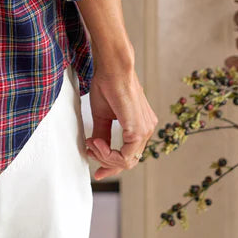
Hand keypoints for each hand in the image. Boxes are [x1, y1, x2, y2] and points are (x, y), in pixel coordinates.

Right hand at [84, 65, 157, 179]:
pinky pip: (126, 156)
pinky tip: (97, 143)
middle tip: (89, 149)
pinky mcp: (139, 130)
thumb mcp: (102, 115)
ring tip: (92, 143)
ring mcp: (146, 130)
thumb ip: (102, 134)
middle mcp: (147, 129)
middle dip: (105, 161)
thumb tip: (95, 149)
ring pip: (127, 161)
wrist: (113, 68)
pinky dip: (108, 154)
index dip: (111, 165)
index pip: (129, 155)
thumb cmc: (108, 84)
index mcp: (140, 126)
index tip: (97, 169)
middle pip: (128, 161)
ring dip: (105, 157)